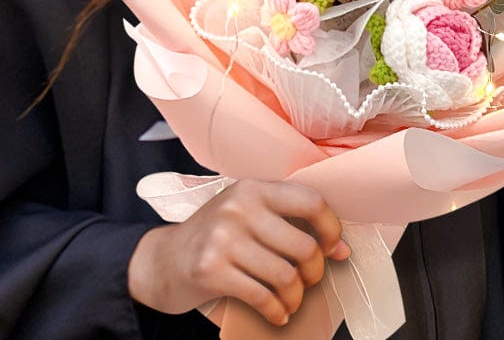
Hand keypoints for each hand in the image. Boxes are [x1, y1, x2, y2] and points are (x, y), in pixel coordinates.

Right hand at [127, 179, 350, 325]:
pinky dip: (277, 312)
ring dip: (296, 297)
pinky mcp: (211, 270)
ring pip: (285, 276)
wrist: (162, 261)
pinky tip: (278, 315)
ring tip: (292, 301)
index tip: (333, 247)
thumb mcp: (248, 215)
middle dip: (314, 271)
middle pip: (303, 245)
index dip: (331, 228)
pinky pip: (262, 297)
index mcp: (253, 188)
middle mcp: (239, 207)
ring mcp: (223, 238)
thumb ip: (290, 224)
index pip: (310, 201)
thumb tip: (341, 250)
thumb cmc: (216, 236)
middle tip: (309, 280)